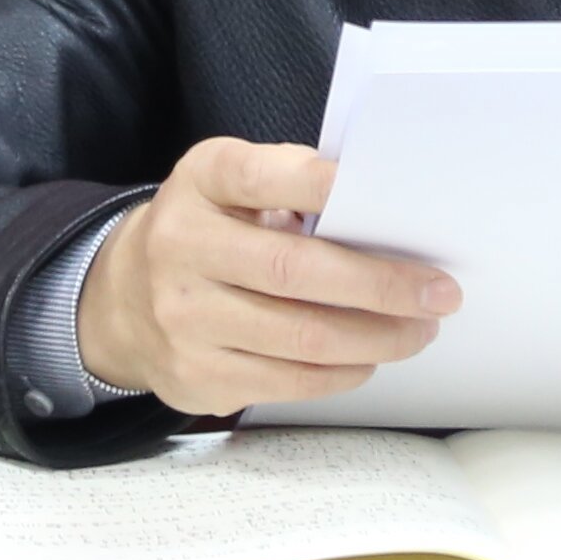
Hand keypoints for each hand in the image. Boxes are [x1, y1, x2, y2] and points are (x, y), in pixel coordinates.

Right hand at [76, 138, 460, 417]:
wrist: (122, 297)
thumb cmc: (208, 228)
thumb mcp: (230, 184)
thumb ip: (289, 182)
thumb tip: (381, 208)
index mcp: (200, 183)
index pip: (261, 177)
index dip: (321, 184)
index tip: (384, 191)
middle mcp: (181, 247)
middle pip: (295, 272)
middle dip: (380, 286)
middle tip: (439, 293)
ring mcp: (184, 319)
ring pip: (301, 339)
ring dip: (377, 338)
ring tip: (418, 330)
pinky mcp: (196, 376)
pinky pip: (289, 382)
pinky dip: (344, 372)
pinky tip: (370, 356)